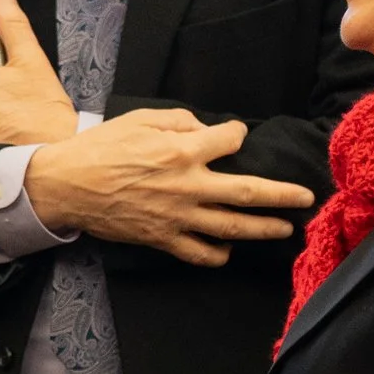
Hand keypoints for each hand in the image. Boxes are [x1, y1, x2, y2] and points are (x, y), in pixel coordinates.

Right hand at [26, 111, 312, 265]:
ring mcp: (177, 218)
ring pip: (233, 228)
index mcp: (182, 152)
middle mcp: (187, 187)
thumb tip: (205, 130)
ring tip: (286, 229)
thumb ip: (180, 121)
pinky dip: (219, 254)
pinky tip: (228, 248)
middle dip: (282, 195)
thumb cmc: (101, 148)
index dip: (237, 134)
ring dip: (264, 229)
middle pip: (248, 193)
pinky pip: (200, 253)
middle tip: (306, 197)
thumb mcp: (140, 119)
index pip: (230, 141)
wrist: (66, 186)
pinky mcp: (163, 239)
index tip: (237, 135)